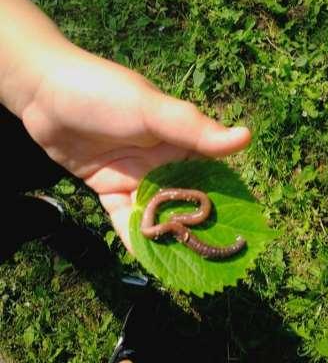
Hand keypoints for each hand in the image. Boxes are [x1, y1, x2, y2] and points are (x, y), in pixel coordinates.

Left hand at [21, 44, 250, 251]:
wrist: (46, 93)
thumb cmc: (105, 94)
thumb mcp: (151, 110)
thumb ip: (194, 129)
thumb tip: (245, 138)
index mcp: (181, 141)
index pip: (213, 173)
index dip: (228, 200)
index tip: (242, 230)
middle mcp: (162, 161)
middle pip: (186, 199)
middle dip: (198, 227)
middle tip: (215, 260)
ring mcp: (136, 177)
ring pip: (158, 213)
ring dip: (169, 237)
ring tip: (185, 268)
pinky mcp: (109, 188)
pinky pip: (126, 217)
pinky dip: (135, 236)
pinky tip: (147, 258)